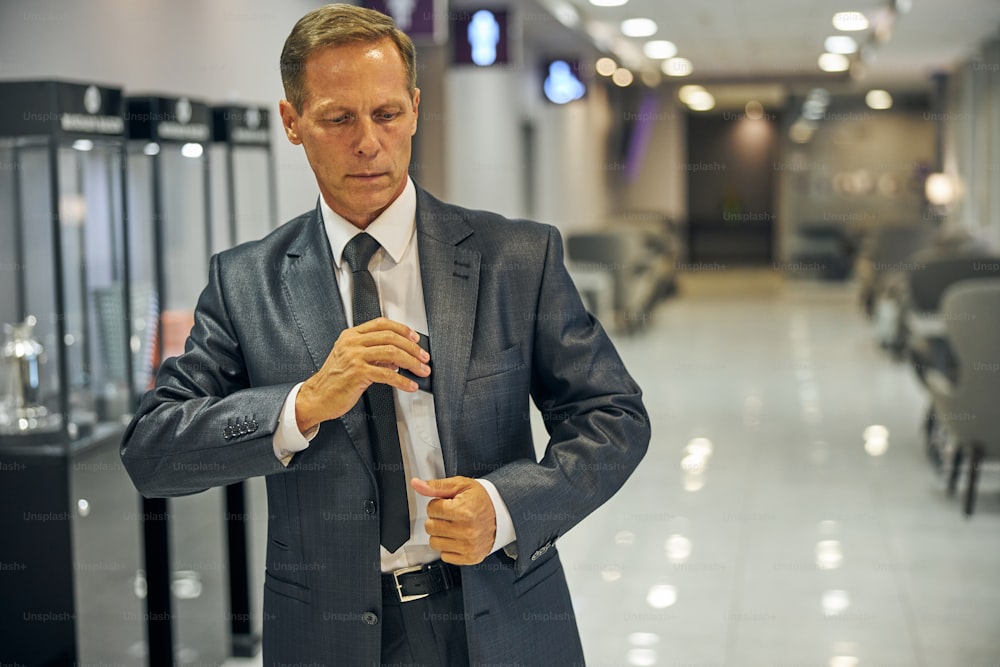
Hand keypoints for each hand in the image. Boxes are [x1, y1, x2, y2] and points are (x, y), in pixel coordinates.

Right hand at [295, 317, 429, 431]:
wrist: (317, 397)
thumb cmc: (334, 380)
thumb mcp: (352, 361)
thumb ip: (373, 356)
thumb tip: (397, 358)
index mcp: (351, 336)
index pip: (382, 324)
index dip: (402, 329)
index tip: (415, 338)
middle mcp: (352, 343)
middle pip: (391, 337)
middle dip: (412, 348)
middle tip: (424, 358)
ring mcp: (354, 357)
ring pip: (392, 353)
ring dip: (412, 362)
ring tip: (421, 371)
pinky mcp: (357, 373)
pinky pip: (387, 375)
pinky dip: (403, 380)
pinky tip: (410, 385)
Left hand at [412, 477, 495, 565]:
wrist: (504, 513)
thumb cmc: (482, 499)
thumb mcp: (460, 485)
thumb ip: (436, 486)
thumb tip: (416, 484)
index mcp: (464, 511)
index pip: (431, 509)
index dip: (438, 504)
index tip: (448, 504)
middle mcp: (467, 531)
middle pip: (430, 527)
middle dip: (437, 519)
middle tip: (451, 515)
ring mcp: (469, 546)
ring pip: (434, 543)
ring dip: (441, 534)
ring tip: (454, 526)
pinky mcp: (471, 557)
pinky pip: (445, 556)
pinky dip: (449, 547)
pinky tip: (458, 537)